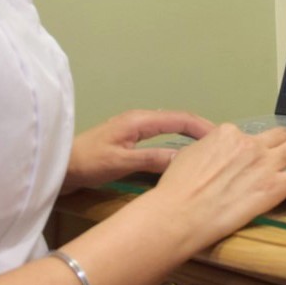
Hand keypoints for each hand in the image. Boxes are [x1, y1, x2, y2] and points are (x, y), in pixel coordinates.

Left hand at [61, 109, 214, 193]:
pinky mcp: (131, 141)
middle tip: (224, 146)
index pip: (179, 118)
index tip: (223, 139)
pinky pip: (162, 138)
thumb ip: (152, 159)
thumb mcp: (121, 162)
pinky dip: (178, 144)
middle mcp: (140, 120)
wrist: (61, 166)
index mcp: (139, 120)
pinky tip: (185, 157)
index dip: (203, 127)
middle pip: (178, 120)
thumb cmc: (88, 162)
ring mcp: (135, 129)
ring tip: (211, 152)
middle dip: (201, 130)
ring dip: (191, 137)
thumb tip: (186, 158)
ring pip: (171, 129)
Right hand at [150, 122, 285, 254]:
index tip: (257, 151)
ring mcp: (264, 163)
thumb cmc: (178, 188)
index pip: (248, 133)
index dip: (254, 143)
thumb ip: (208, 150)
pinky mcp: (275, 186)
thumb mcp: (188, 156)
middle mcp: (249, 143)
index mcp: (227, 133)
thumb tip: (214, 153)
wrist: (182, 212)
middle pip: (278, 135)